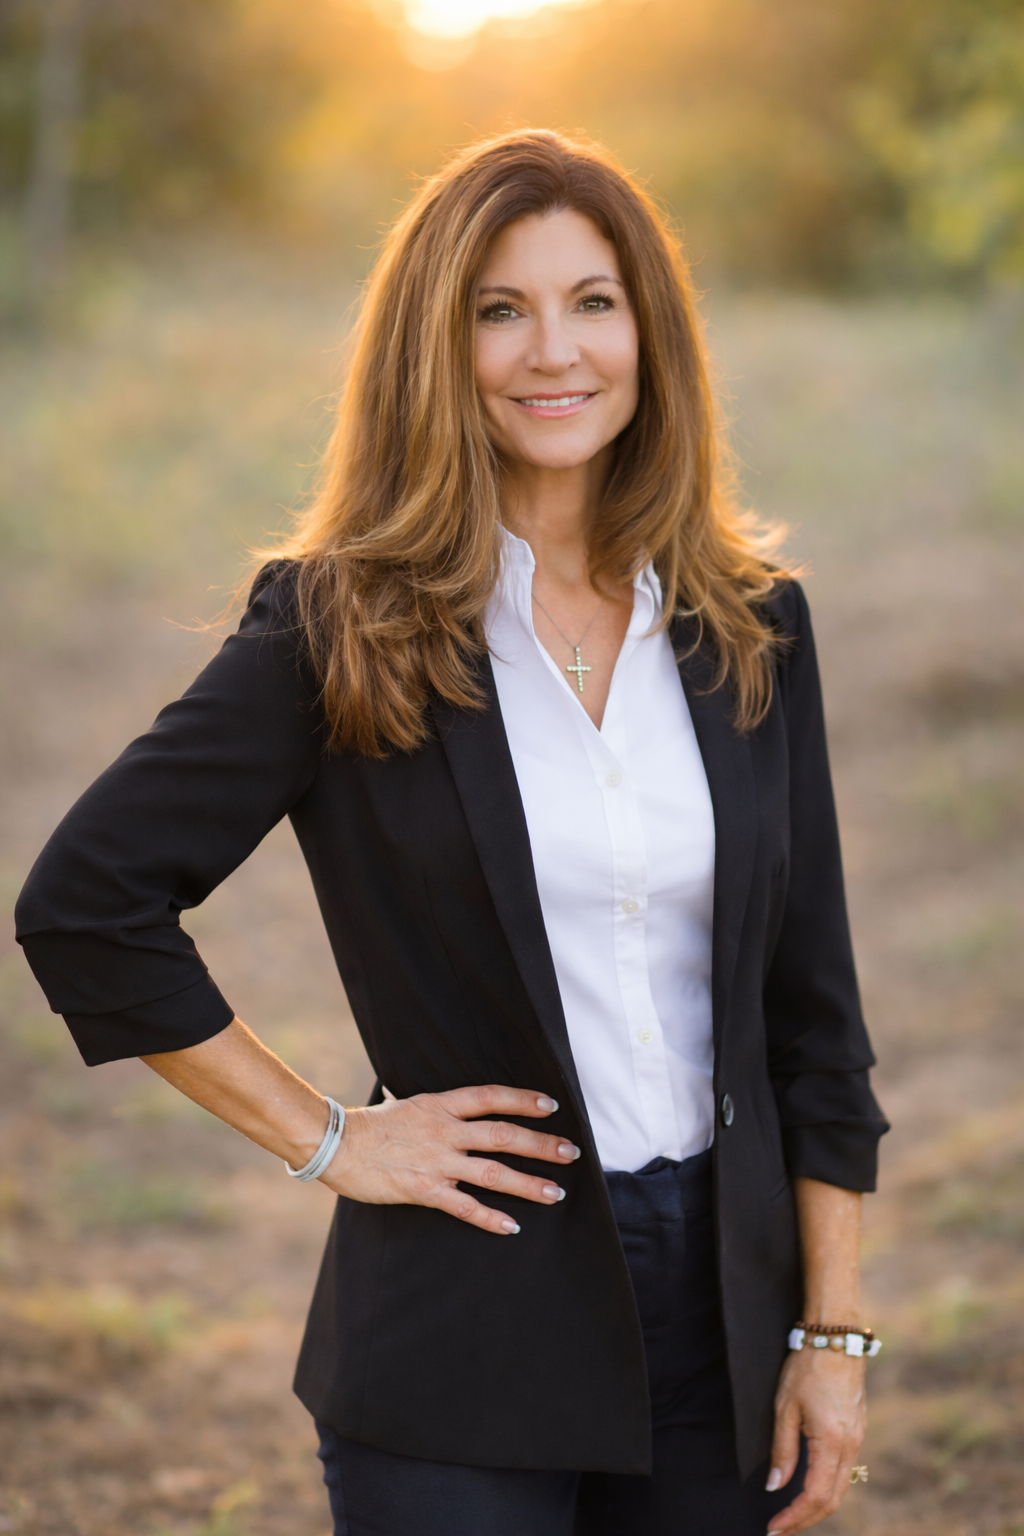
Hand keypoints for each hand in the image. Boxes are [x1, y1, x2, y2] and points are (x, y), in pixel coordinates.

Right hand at [320, 1084, 580, 1234]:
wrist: (336, 1144)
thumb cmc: (371, 1125)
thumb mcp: (408, 1104)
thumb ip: (436, 1109)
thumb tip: (453, 1106)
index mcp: (441, 1106)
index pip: (491, 1098)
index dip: (523, 1100)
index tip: (551, 1106)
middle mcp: (445, 1131)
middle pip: (504, 1135)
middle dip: (541, 1144)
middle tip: (571, 1152)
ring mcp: (437, 1161)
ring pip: (492, 1172)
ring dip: (527, 1183)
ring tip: (555, 1193)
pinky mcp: (424, 1190)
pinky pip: (464, 1206)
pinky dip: (490, 1217)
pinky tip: (512, 1226)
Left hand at [765, 1347, 865, 1533]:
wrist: (837, 1339)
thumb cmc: (807, 1367)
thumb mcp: (785, 1407)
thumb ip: (782, 1450)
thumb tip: (775, 1486)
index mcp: (832, 1442)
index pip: (816, 1496)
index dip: (795, 1517)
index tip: (774, 1528)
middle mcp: (851, 1446)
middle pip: (832, 1500)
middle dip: (806, 1520)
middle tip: (779, 1529)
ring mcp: (857, 1439)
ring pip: (841, 1488)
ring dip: (817, 1507)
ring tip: (790, 1515)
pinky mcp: (856, 1431)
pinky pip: (844, 1471)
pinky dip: (826, 1488)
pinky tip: (807, 1488)